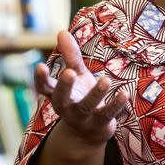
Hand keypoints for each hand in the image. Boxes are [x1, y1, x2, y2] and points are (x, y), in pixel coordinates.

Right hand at [34, 31, 127, 145]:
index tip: (40, 65)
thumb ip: (70, 56)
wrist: (90, 132)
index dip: (41, 78)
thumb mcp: (76, 74)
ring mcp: (82, 117)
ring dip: (96, 94)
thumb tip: (61, 31)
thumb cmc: (80, 95)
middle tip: (69, 73)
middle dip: (65, 86)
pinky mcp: (100, 124)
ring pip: (87, 106)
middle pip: (62, 98)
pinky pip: (107, 114)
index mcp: (57, 94)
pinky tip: (124, 93)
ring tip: (105, 80)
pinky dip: (116, 105)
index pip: (45, 87)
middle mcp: (66, 107)